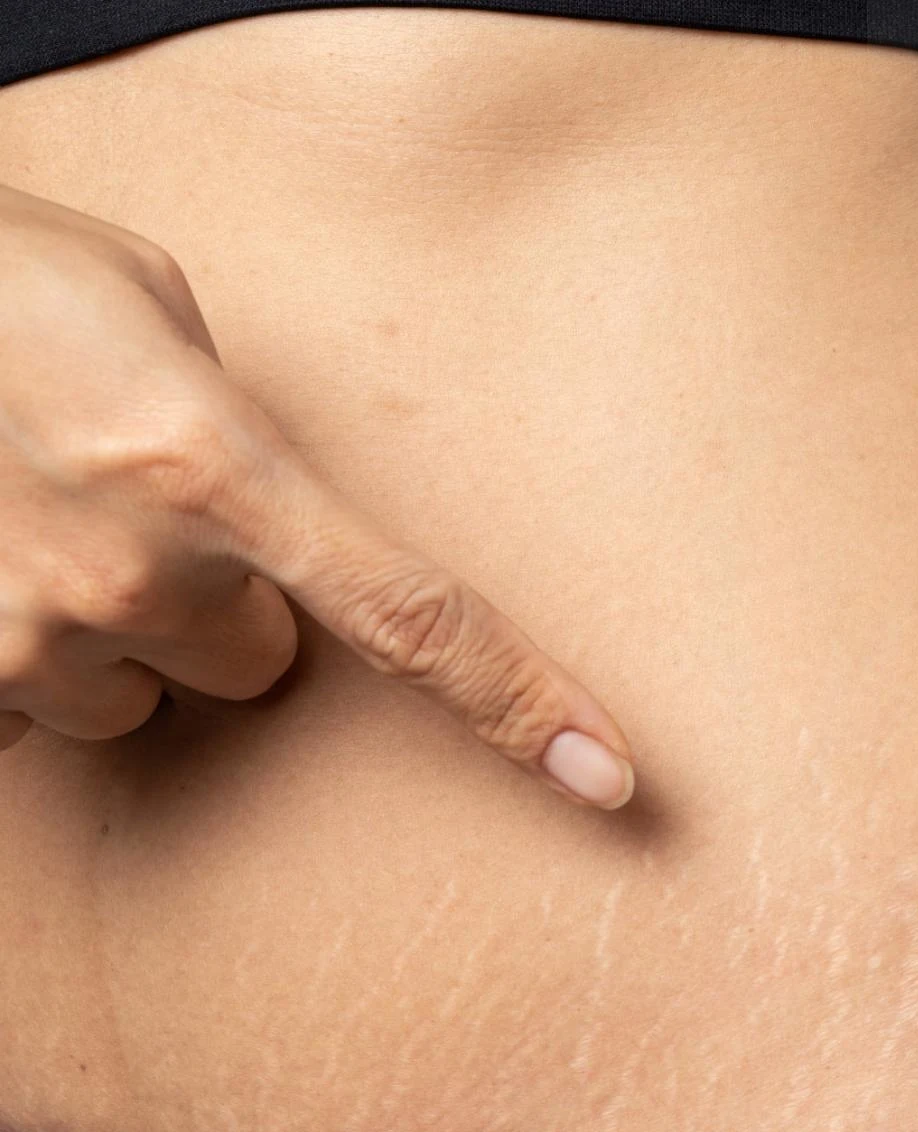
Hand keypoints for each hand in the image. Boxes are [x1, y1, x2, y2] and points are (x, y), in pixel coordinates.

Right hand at [0, 183, 635, 808]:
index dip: (520, 701)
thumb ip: (241, 431)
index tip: (606, 778)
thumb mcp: (154, 313)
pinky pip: (29, 701)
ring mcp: (24, 637)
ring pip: (139, 690)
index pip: (411, 614)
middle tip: (143, 507)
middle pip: (257, 663)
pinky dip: (20, 646)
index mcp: (218, 464)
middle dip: (224, 605)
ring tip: (37, 508)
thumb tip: (266, 516)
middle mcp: (131, 572)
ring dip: (114, 626)